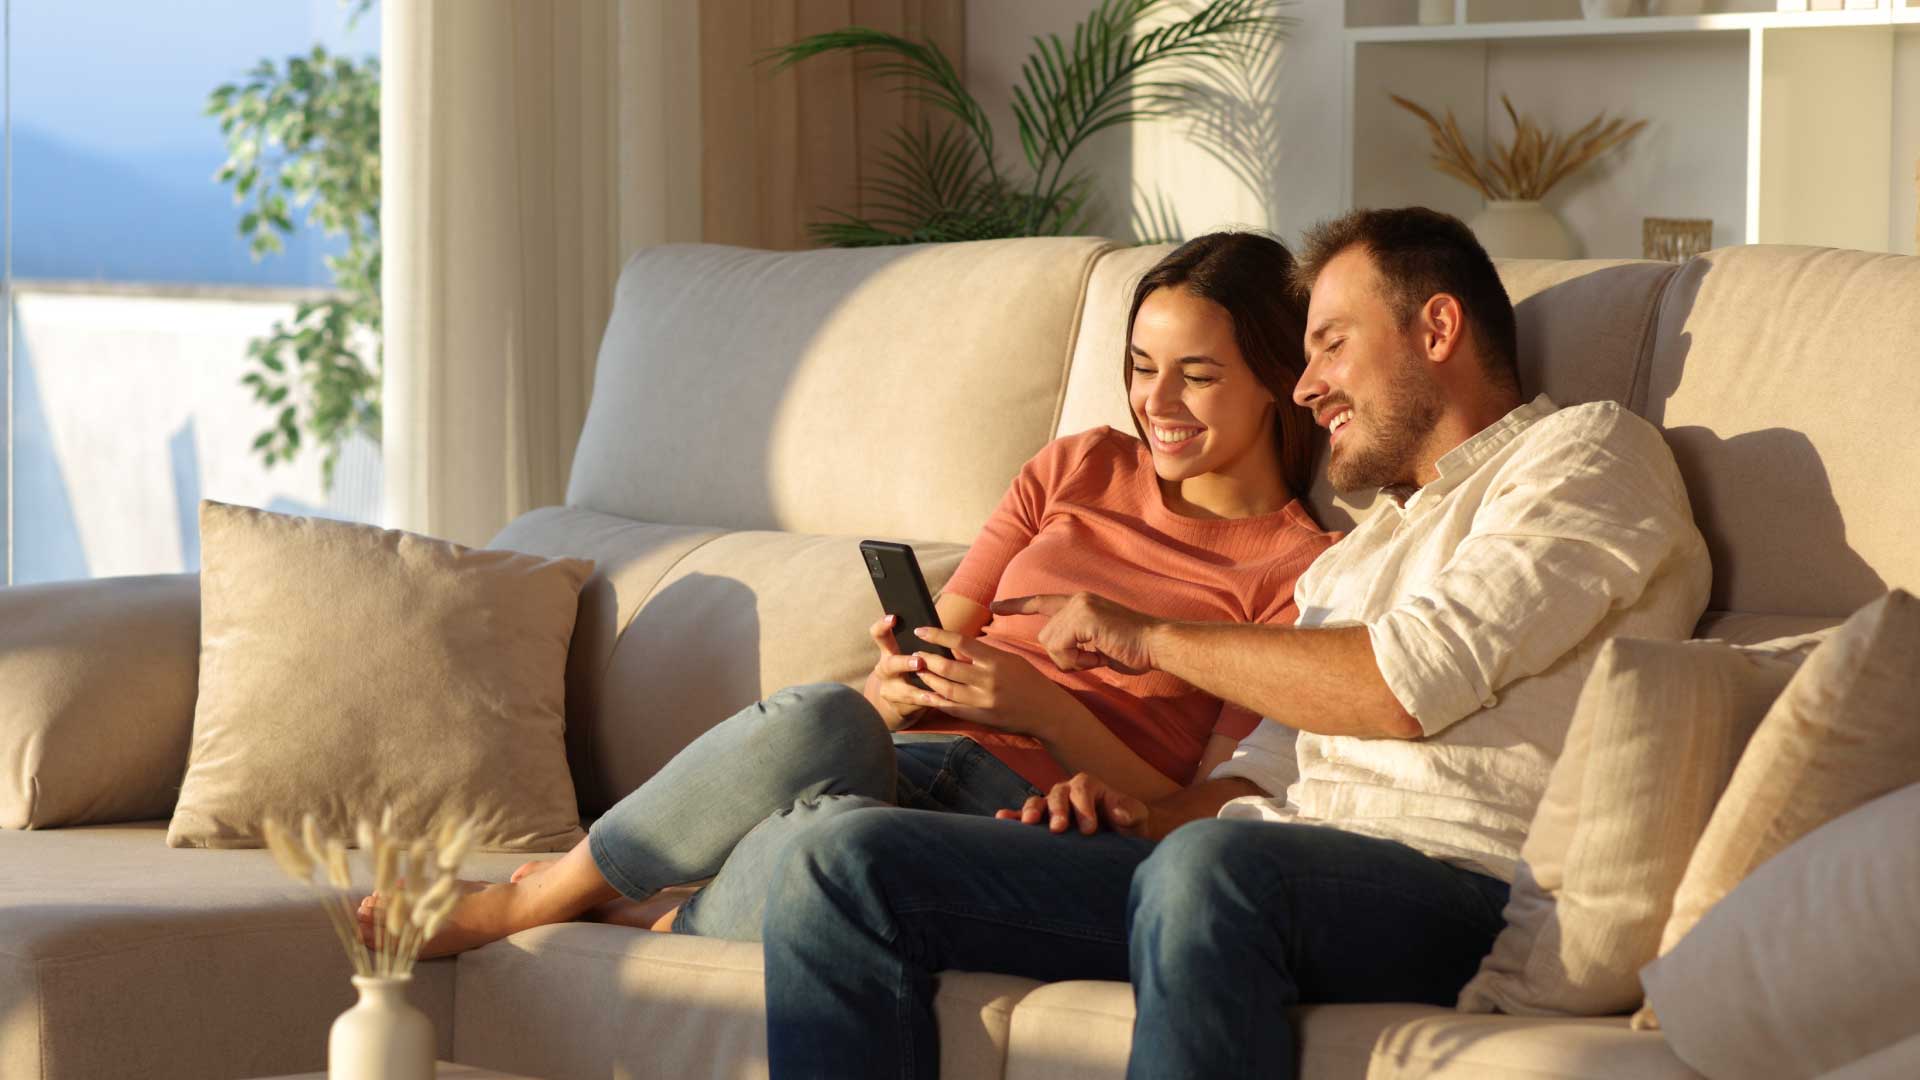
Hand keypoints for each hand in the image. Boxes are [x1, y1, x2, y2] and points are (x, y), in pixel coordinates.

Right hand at [862, 614, 933, 730]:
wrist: (898, 704)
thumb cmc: (910, 670)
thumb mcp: (908, 655)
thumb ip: (918, 644)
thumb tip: (940, 629)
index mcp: (888, 652)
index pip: (879, 635)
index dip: (882, 626)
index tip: (893, 618)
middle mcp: (885, 670)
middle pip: (890, 664)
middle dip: (904, 663)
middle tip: (919, 662)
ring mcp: (890, 690)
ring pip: (903, 691)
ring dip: (920, 690)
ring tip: (934, 691)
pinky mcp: (899, 707)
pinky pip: (916, 705)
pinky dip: (931, 703)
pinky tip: (942, 702)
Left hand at [904, 625, 1080, 737]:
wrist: (1047, 712)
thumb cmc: (1029, 681)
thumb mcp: (1010, 660)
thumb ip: (984, 654)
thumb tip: (957, 647)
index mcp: (996, 660)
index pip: (961, 642)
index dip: (937, 635)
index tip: (921, 630)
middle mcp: (988, 680)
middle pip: (947, 667)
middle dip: (927, 659)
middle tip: (915, 653)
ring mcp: (983, 701)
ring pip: (945, 689)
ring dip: (928, 679)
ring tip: (918, 671)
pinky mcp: (981, 718)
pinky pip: (952, 709)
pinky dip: (937, 701)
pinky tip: (926, 695)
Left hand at [990, 592, 1161, 674]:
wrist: (1156, 643)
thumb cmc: (1133, 648)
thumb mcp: (1098, 642)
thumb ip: (1077, 641)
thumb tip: (1060, 652)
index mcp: (1080, 603)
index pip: (1041, 601)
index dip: (1017, 605)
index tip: (994, 606)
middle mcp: (1077, 600)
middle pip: (1046, 637)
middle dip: (1065, 656)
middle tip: (1094, 657)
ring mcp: (1080, 607)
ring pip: (1052, 644)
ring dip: (1073, 659)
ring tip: (1099, 654)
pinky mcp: (1084, 618)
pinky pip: (1063, 649)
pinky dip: (1079, 660)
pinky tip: (1100, 654)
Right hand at [996, 772, 1148, 836]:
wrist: (1117, 839)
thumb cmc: (1127, 825)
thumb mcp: (1136, 816)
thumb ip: (1130, 810)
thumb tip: (1119, 814)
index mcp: (1089, 787)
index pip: (1083, 788)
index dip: (1084, 807)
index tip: (1089, 830)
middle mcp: (1067, 792)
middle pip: (1058, 794)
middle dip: (1057, 810)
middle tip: (1058, 829)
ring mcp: (1050, 806)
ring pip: (1037, 801)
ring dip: (1031, 810)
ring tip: (1028, 823)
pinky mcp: (1039, 821)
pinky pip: (1021, 816)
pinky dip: (1011, 817)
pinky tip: (1001, 819)